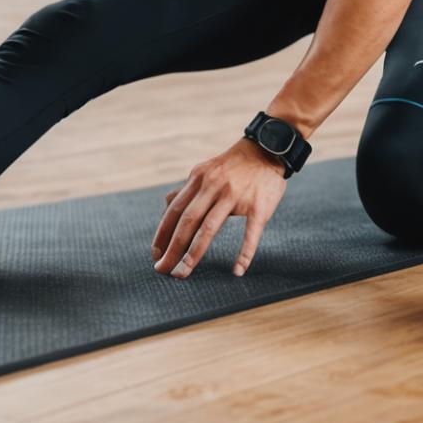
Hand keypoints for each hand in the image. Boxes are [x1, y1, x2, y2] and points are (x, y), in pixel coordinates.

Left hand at [152, 138, 289, 280]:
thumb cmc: (234, 165)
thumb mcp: (206, 170)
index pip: (175, 210)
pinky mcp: (258, 206)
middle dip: (172, 248)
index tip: (155, 254)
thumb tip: (166, 204)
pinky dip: (244, 253)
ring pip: (210, 228)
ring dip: (193, 254)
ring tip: (182, 273)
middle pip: (188, 221)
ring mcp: (236, 196)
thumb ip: (188, 189)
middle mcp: (213, 186)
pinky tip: (237, 271)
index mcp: (198, 178)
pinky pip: (250, 233)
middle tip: (162, 270)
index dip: (163, 233)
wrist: (267, 149)